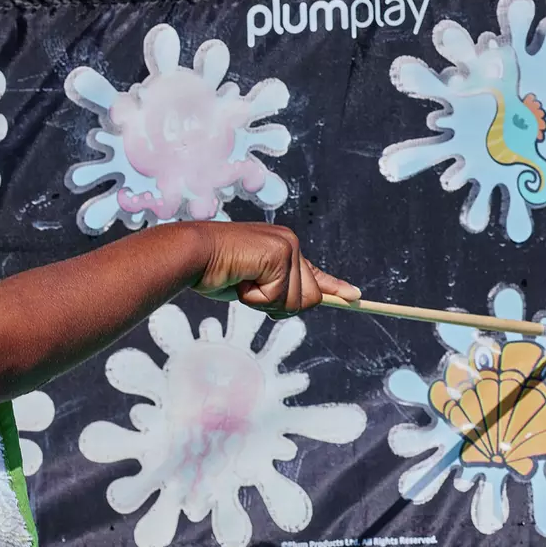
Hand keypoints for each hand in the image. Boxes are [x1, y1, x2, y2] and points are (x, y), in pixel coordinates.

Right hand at [190, 223, 360, 317]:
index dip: (333, 286)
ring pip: (295, 301)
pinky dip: (255, 297)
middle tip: (249, 286)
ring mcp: (287, 246)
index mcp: (283, 246)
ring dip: (264, 301)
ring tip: (241, 279)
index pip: (314, 273)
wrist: (191, 254)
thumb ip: (274, 290)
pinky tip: (240, 278)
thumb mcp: (251, 284)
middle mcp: (290, 243)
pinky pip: (278, 296)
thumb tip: (302, 302)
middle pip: (309, 298)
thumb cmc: (213, 270)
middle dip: (277, 304)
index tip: (354, 296)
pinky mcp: (280, 254)